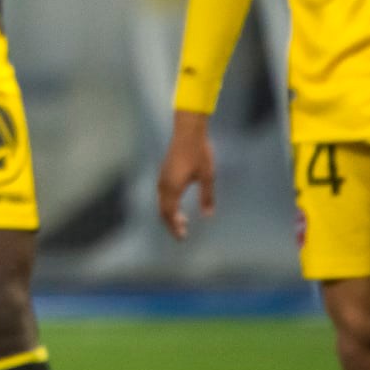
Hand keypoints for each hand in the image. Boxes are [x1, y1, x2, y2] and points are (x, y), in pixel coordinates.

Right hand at [157, 110, 216, 239]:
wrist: (188, 132)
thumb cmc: (199, 153)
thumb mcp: (207, 177)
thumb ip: (207, 197)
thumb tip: (207, 215)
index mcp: (173, 187)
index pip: (170, 213)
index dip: (174, 227)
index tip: (182, 237)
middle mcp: (164, 184)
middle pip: (162, 210)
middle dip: (170, 224)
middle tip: (182, 234)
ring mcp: (162, 177)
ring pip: (161, 202)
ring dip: (169, 214)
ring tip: (182, 221)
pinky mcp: (164, 172)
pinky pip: (162, 194)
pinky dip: (168, 204)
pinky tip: (177, 204)